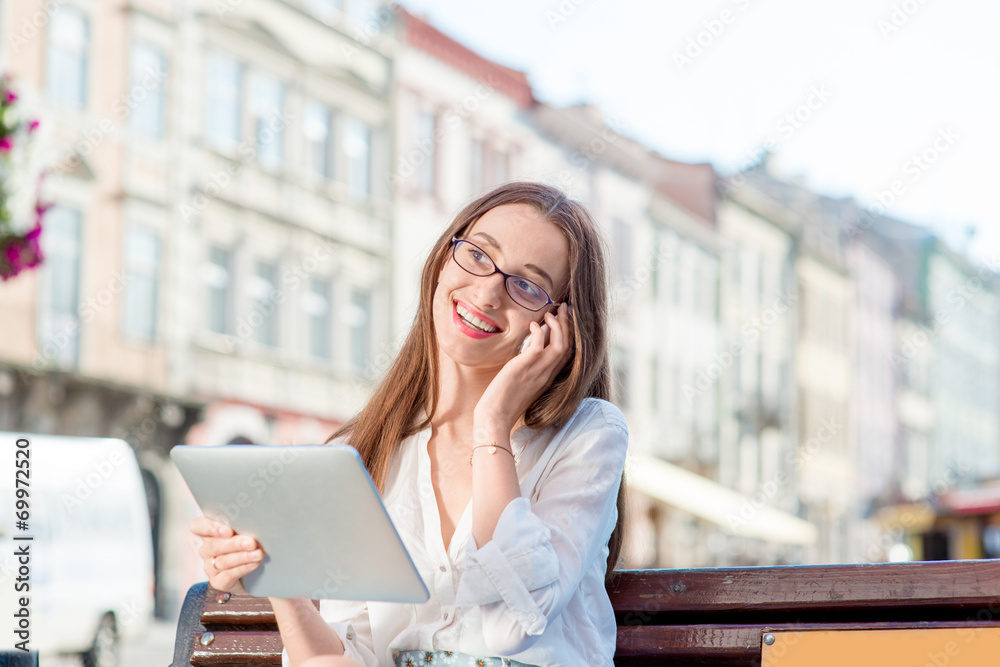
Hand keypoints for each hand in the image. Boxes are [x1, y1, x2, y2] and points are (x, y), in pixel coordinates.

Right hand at [190, 516, 264, 594]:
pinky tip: (253, 564)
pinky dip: (242, 569)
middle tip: (252, 542)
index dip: (210, 528)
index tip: (228, 531)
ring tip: (258, 554)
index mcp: (209, 533)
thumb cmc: (245, 545)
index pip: (198, 526)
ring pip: (222, 561)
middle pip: (214, 545)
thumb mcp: (242, 532)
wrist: (250, 574)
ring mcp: (210, 566)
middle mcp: (206, 550)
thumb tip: (256, 521)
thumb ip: (242, 526)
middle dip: (235, 544)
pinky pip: (227, 575)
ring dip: (242, 557)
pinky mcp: (217, 581)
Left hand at [475, 302, 573, 431]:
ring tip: (551, 313)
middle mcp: (547, 374)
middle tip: (563, 309)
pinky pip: (539, 344)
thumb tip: (532, 347)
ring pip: (560, 344)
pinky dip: (539, 331)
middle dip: (568, 325)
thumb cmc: (504, 402)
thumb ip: (530, 367)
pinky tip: (532, 326)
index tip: (564, 320)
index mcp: (548, 378)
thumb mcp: (522, 382)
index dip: (569, 335)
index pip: (567, 354)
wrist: (495, 418)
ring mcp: (538, 371)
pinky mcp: (525, 367)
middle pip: (568, 346)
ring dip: (558, 326)